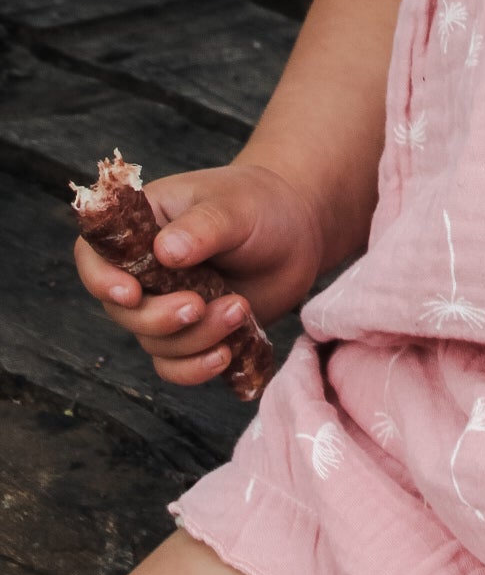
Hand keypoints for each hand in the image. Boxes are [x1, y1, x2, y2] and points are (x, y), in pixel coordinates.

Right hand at [73, 161, 322, 386]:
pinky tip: (225, 354)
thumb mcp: (233, 207)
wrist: (298, 230)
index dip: (101, 280)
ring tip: (238, 309)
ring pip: (155, 342)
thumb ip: (202, 228)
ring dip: (193, 338)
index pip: (95, 255)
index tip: (132, 294)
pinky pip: (177, 366)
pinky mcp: (193, 334)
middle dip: (158, 317)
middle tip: (198, 305)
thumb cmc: (259, 205)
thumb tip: (165, 253)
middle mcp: (145, 271)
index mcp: (141, 227)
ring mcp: (167, 304)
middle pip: (123, 311)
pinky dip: (196, 369)